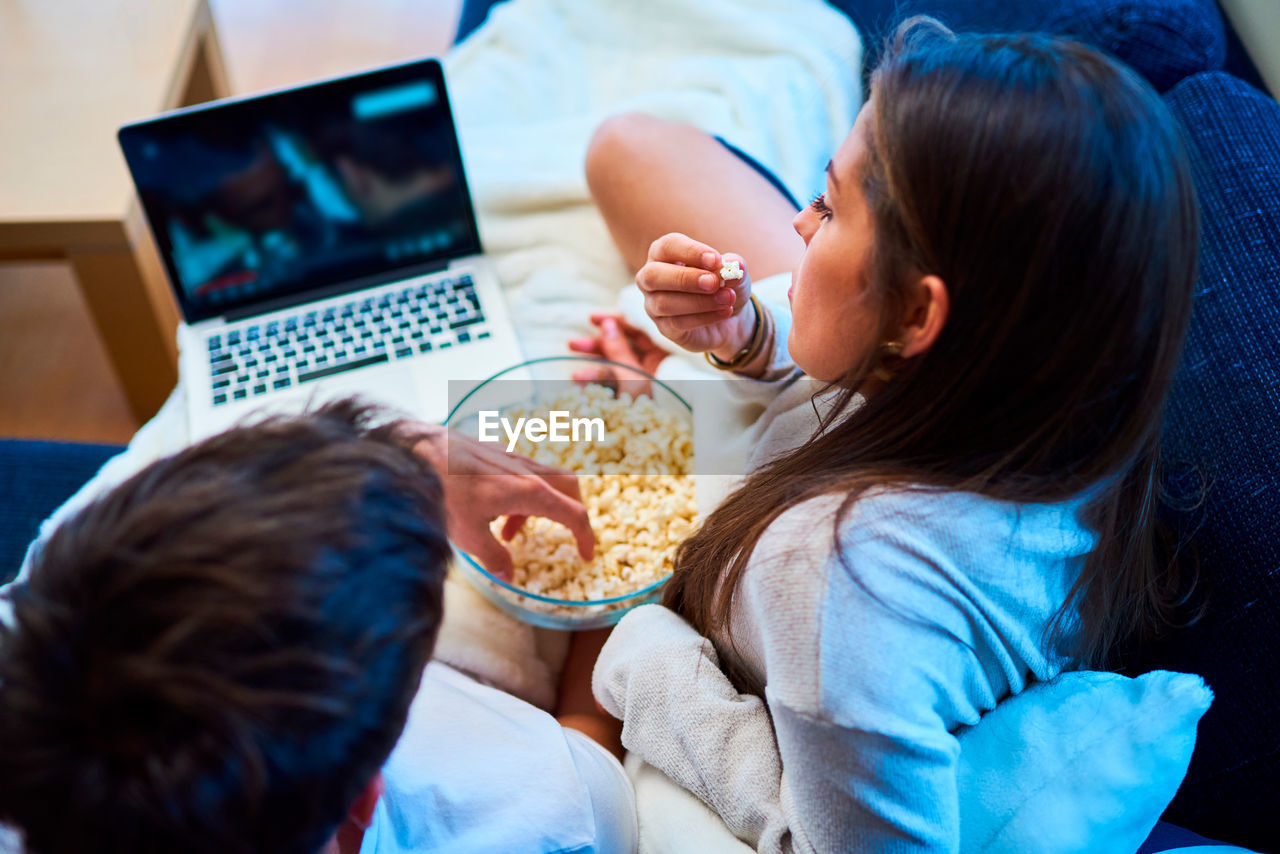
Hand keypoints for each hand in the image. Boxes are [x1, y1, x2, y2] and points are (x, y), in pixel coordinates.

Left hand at [405, 424, 594, 580]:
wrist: (413, 452)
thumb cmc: (442, 493)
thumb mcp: (469, 536)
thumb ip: (494, 557)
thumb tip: (508, 575)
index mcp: (530, 491)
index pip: (573, 513)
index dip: (585, 536)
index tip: (587, 555)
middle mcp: (526, 470)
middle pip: (568, 486)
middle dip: (573, 512)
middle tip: (567, 535)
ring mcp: (510, 457)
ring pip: (543, 478)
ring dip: (538, 507)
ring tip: (509, 534)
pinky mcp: (493, 452)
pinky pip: (521, 472)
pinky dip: (519, 494)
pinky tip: (491, 510)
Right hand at [567, 314, 669, 397]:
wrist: (669, 435)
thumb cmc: (657, 402)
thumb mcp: (634, 375)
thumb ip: (619, 350)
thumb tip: (607, 325)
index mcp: (662, 350)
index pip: (636, 327)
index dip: (613, 320)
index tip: (591, 318)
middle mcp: (656, 362)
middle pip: (623, 346)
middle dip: (596, 347)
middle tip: (572, 345)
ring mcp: (647, 378)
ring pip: (617, 367)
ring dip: (594, 370)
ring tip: (574, 376)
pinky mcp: (639, 393)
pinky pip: (618, 383)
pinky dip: (602, 385)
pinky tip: (583, 389)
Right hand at [637, 232, 755, 359]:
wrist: (729, 314)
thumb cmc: (723, 284)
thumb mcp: (733, 272)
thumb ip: (733, 266)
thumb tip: (733, 265)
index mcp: (664, 254)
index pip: (668, 246)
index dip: (690, 251)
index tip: (716, 260)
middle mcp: (651, 278)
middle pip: (653, 275)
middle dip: (685, 278)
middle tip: (714, 282)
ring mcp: (654, 305)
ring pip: (664, 303)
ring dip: (699, 301)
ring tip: (727, 298)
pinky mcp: (664, 327)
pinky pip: (677, 323)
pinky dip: (705, 317)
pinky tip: (724, 312)